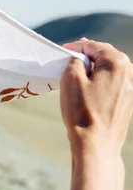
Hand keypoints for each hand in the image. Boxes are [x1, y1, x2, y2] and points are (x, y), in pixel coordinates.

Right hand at [61, 39, 132, 155]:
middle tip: (70, 59)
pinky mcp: (129, 101)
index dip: (76, 47)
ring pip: (111, 69)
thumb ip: (75, 60)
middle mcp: (129, 72)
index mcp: (116, 62)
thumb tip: (80, 58)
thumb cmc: (81, 111)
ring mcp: (132, 87)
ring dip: (95, 68)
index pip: (93, 46)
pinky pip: (114, 83)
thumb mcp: (70, 79)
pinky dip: (102, 81)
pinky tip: (90, 89)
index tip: (63, 51)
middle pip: (105, 55)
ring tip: (79, 74)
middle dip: (88, 55)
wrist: (96, 143)